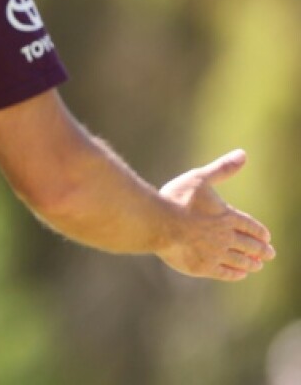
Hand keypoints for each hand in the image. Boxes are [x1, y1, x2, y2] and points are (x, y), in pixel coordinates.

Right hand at [156, 149, 274, 280]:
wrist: (159, 223)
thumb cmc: (176, 199)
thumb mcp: (200, 178)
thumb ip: (222, 169)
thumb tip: (243, 154)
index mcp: (227, 216)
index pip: (250, 226)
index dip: (260, 232)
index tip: (266, 237)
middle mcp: (226, 236)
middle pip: (249, 245)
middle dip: (261, 250)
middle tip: (270, 254)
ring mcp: (216, 253)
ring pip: (240, 261)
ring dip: (251, 263)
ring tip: (257, 266)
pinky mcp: (204, 267)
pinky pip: (226, 273)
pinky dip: (235, 274)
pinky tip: (239, 274)